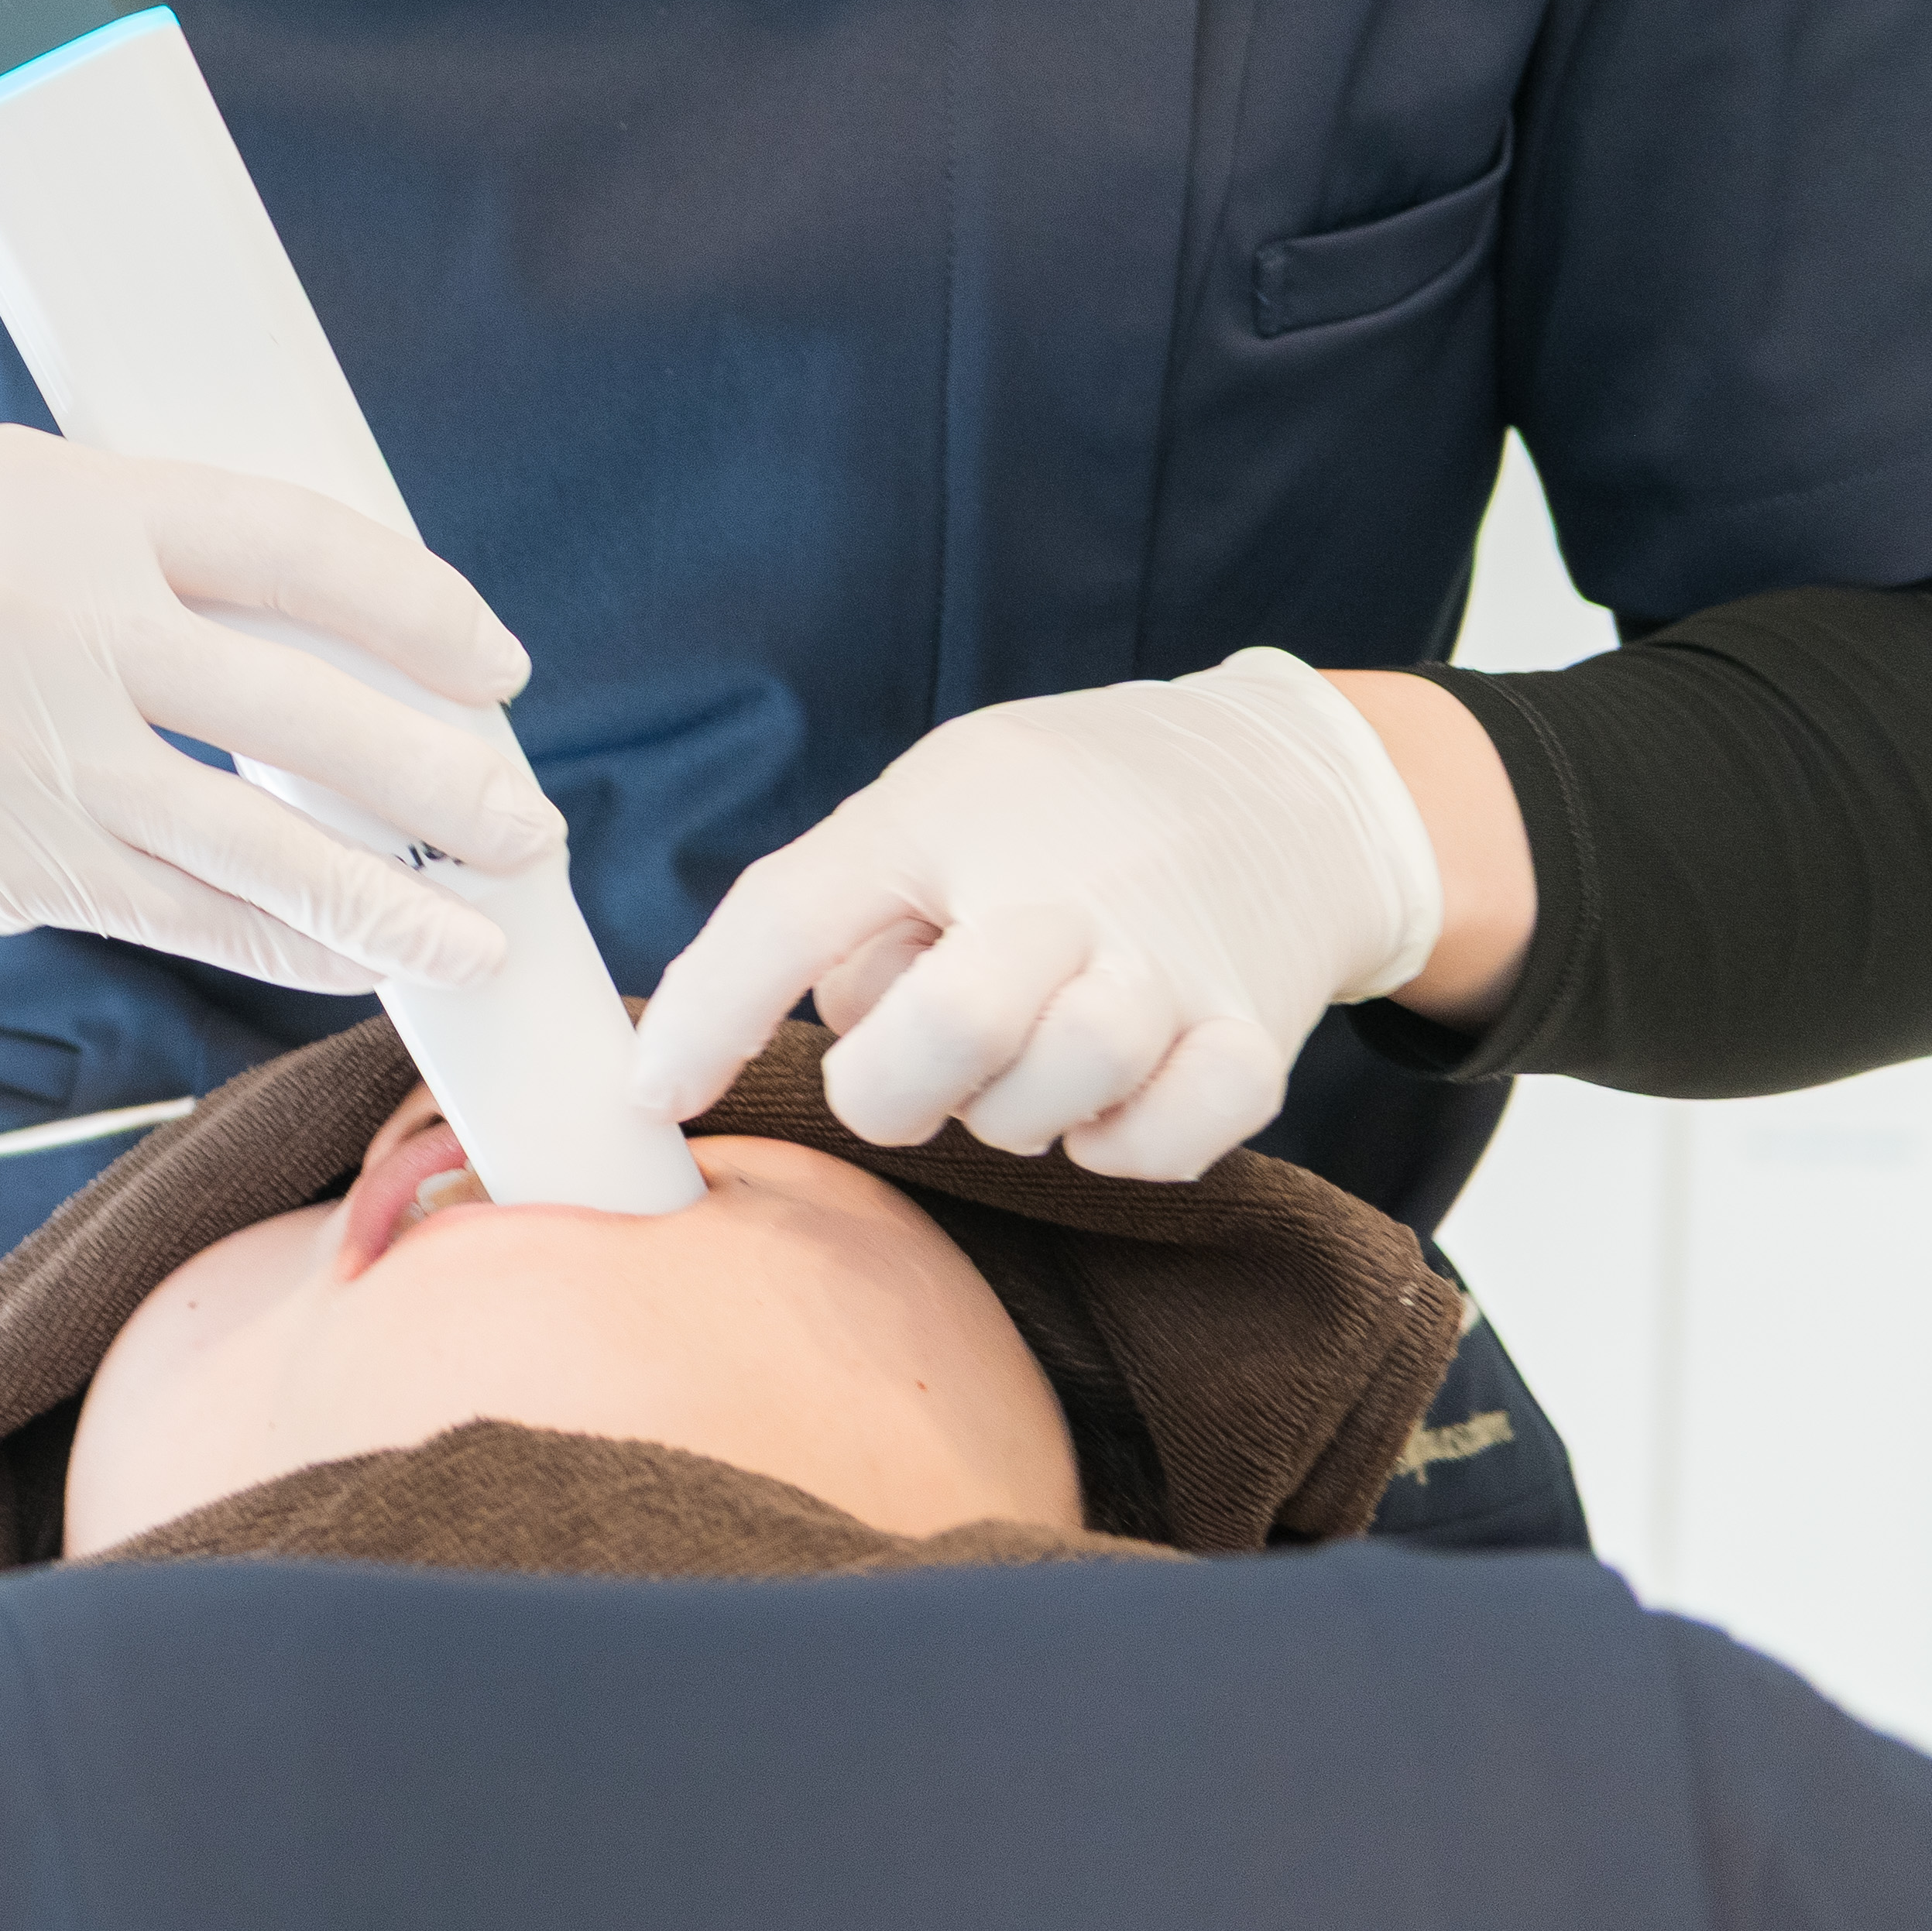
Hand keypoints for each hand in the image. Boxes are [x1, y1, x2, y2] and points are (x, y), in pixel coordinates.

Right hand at [0, 425, 557, 987]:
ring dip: (391, 896)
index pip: (287, 543)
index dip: (415, 612)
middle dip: (439, 777)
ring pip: (254, 839)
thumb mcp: (23, 530)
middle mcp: (36, 609)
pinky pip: (185, 913)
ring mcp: (10, 743)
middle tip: (527, 824)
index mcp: (61, 498)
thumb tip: (393, 653)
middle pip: (294, 705)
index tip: (498, 670)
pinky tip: (360, 962)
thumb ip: (174, 565)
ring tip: (480, 931)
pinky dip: (291, 943)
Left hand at [625, 651, 1446, 1179]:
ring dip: (1005, 1112)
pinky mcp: (1251, 1035)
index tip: (649, 1098)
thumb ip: (841, 908)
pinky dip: (1119, 1144)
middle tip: (908, 1063)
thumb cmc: (1059, 807)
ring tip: (1027, 1045)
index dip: (704, 1017)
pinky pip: (1157, 1147)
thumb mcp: (928, 803)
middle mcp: (1058, 887)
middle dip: (890, 1088)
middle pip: (939, 1036)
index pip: (790, 915)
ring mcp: (1163, 965)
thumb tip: (784, 1041)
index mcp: (943, 815)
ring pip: (1039, 1105)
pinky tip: (1111, 1090)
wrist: (1282, 784)